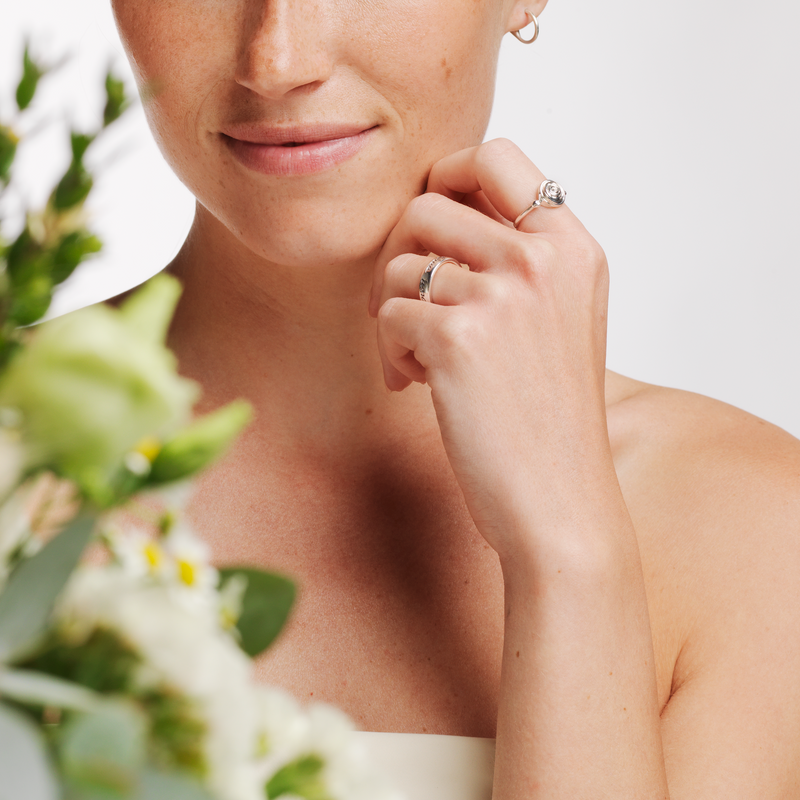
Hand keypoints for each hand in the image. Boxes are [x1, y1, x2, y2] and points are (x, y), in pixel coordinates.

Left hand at [369, 138, 612, 558]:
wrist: (560, 501)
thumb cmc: (548, 417)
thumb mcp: (558, 320)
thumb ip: (516, 259)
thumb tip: (434, 212)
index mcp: (573, 247)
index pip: (495, 156)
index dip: (445, 177)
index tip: (429, 230)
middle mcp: (544, 259)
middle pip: (426, 205)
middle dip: (398, 253)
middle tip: (401, 302)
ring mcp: (505, 295)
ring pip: (399, 265)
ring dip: (392, 314)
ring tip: (417, 360)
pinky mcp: (460, 338)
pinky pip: (388, 316)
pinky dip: (389, 352)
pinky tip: (416, 385)